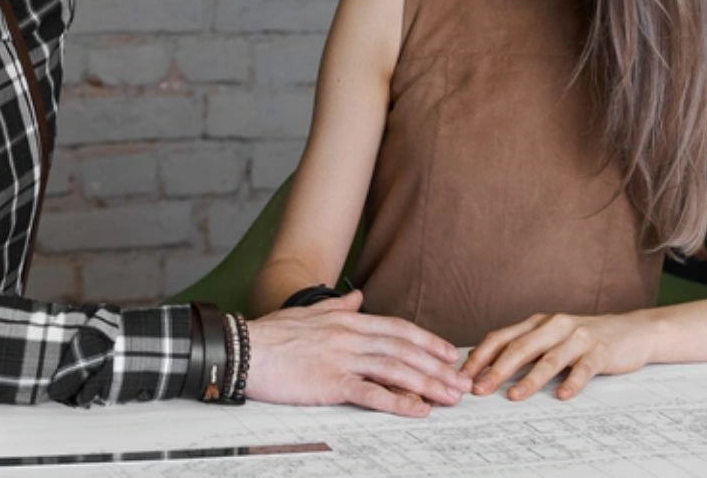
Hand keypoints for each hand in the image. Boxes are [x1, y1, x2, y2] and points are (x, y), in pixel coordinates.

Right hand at [243, 290, 471, 415]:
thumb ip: (338, 305)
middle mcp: (350, 336)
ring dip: (428, 384)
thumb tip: (357, 296)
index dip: (427, 341)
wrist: (244, 349)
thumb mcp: (308, 312)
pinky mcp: (331, 382)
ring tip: (450, 397)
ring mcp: (342, 358)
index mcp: (346, 320)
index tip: (449, 353)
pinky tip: (418, 410)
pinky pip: (372, 393)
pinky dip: (398, 402)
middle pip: (404, 350)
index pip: (397, 329)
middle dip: (437, 366)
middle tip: (462, 381)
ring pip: (395, 370)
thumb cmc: (271, 334)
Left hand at [460, 311, 656, 400]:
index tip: (464, 375)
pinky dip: (572, 382)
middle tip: (480, 389)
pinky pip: (584, 369)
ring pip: (549, 359)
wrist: (633, 331)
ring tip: (514, 396)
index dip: (481, 355)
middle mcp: (555, 326)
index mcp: (538, 322)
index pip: (502, 337)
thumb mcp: (551, 337)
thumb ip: (524, 346)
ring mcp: (579, 337)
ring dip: (529, 379)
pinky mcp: (601, 351)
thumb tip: (484, 363)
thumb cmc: (585, 338)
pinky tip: (562, 395)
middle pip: (520, 347)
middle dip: (497, 370)